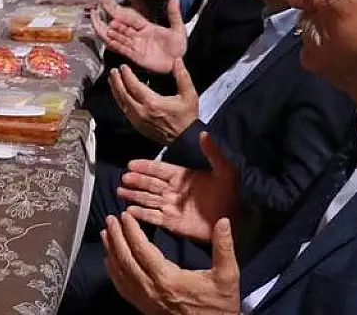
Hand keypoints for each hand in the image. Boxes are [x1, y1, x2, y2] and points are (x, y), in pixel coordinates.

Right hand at [91, 0, 186, 73]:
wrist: (178, 64)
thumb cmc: (178, 47)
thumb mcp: (178, 29)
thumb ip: (174, 14)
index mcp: (146, 27)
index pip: (129, 17)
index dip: (118, 10)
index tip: (107, 1)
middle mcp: (138, 35)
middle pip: (119, 26)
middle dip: (108, 20)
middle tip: (94, 10)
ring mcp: (136, 46)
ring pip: (118, 37)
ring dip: (109, 31)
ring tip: (98, 23)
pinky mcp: (136, 56)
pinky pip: (123, 49)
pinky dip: (116, 44)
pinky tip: (108, 39)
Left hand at [103, 211, 239, 314]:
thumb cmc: (219, 307)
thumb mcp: (227, 276)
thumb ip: (224, 248)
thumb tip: (223, 223)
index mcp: (168, 279)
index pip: (142, 250)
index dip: (131, 231)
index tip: (125, 216)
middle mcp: (152, 290)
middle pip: (125, 259)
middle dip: (116, 237)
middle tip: (110, 220)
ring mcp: (146, 300)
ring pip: (120, 274)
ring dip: (111, 252)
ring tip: (105, 234)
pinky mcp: (144, 307)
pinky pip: (123, 289)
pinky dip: (113, 273)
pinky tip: (110, 263)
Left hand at [109, 59, 198, 145]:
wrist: (185, 139)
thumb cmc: (187, 119)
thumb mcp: (188, 95)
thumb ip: (182, 76)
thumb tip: (177, 61)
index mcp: (152, 103)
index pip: (133, 86)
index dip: (127, 75)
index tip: (124, 67)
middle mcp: (142, 112)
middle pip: (123, 94)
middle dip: (116, 81)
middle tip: (113, 71)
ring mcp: (138, 120)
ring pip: (122, 103)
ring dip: (116, 90)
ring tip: (112, 81)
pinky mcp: (138, 126)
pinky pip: (125, 111)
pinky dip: (120, 101)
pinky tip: (120, 95)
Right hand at [119, 132, 241, 242]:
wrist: (236, 219)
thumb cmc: (231, 193)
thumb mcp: (225, 169)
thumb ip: (212, 152)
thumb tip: (203, 133)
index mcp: (182, 176)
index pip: (159, 170)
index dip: (146, 167)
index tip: (131, 164)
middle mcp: (173, 191)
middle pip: (150, 184)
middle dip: (136, 180)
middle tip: (123, 178)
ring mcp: (171, 207)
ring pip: (148, 199)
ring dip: (134, 195)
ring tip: (120, 192)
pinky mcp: (172, 223)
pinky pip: (153, 217)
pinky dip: (141, 215)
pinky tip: (129, 211)